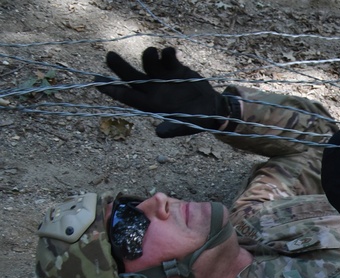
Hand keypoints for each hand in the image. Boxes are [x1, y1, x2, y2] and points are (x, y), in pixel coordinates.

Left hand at [95, 47, 234, 137]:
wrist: (213, 109)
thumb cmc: (197, 121)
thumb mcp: (186, 127)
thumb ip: (173, 129)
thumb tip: (159, 133)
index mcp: (150, 104)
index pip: (126, 96)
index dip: (111, 90)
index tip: (97, 82)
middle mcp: (152, 89)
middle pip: (130, 76)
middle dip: (118, 67)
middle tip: (109, 56)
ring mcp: (162, 77)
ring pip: (148, 63)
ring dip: (148, 56)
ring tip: (154, 52)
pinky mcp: (175, 68)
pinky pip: (167, 57)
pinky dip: (168, 53)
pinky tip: (172, 52)